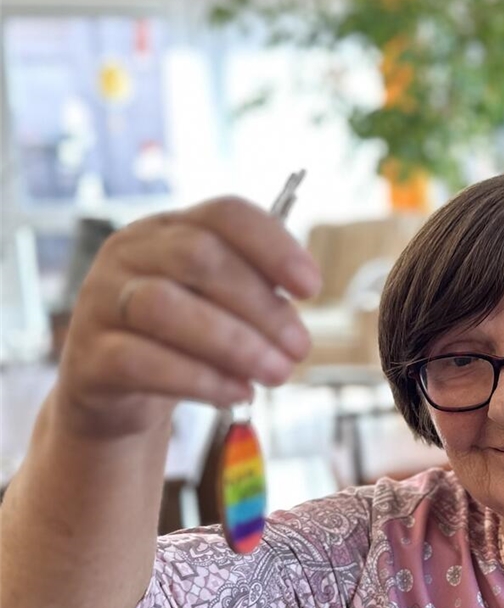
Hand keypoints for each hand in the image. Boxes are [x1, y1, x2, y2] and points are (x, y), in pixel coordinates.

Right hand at [55, 197, 320, 439]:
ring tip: (277, 373)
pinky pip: (140, 361)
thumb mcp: (221, 302)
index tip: (311, 288)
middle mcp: (130, 252)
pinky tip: (238, 392)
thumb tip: (297, 316)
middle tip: (300, 348)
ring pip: (164, 307)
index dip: (274, 246)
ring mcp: (101, 301)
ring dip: (234, 344)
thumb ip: (259, 296)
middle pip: (199, 258)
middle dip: (261, 306)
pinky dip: (199, 379)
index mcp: (171, 228)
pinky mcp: (88, 356)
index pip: (225, 214)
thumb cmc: (184, 334)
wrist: (118, 387)